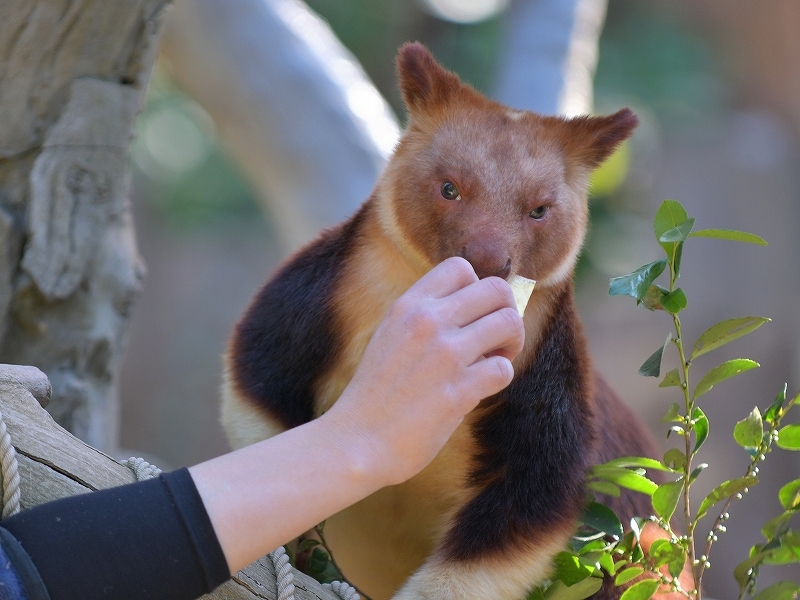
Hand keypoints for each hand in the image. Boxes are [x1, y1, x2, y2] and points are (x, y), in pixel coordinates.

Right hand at [191, 258, 523, 572]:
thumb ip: (424, 316)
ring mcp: (444, 355)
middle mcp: (427, 322)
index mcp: (408, 305)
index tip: (471, 317)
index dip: (477, 290)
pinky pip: (503, 369)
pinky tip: (480, 387)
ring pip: (509, 323)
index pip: (462, 268)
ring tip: (493, 361)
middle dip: (506, 312)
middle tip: (495, 340)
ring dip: (511, 343)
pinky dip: (499, 377)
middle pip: (496, 290)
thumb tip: (477, 304)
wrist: (356, 440)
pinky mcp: (457, 391)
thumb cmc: (377, 391)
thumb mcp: (390, 336)